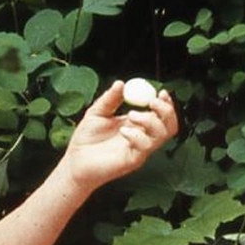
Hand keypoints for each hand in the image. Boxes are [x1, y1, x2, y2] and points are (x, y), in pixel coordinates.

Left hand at [63, 80, 178, 191]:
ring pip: (162, 135)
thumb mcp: (97, 113)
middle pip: (170, 125)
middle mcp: (143, 137)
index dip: (165, 103)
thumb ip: (110, 99)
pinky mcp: (133, 160)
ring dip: (151, 121)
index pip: (161, 115)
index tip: (161, 92)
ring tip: (131, 115)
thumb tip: (121, 83)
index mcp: (137, 125)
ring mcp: (140, 150)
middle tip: (151, 102)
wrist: (75, 162)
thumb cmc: (86, 139)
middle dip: (166, 111)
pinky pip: (145, 147)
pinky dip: (137, 135)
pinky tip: (122, 132)